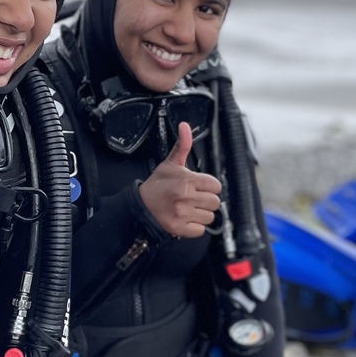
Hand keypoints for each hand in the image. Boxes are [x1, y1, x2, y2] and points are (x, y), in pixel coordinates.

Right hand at [138, 122, 221, 237]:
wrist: (140, 205)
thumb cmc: (157, 185)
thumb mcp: (170, 163)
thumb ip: (182, 145)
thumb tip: (184, 126)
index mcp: (187, 180)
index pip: (215, 186)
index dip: (208, 187)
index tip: (199, 188)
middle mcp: (186, 196)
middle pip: (215, 202)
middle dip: (205, 201)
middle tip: (193, 199)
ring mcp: (183, 213)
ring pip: (209, 217)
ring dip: (201, 214)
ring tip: (189, 209)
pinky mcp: (180, 228)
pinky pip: (200, 230)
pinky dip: (194, 227)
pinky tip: (185, 219)